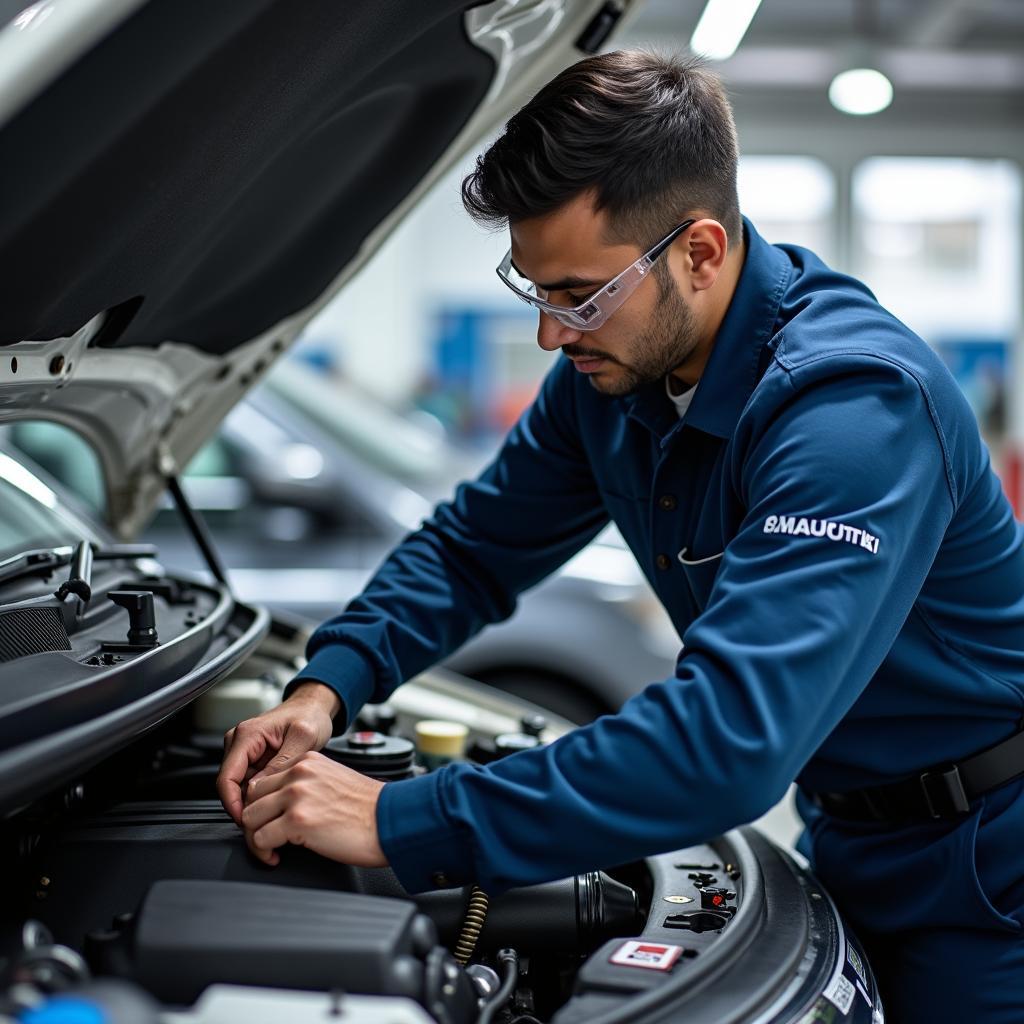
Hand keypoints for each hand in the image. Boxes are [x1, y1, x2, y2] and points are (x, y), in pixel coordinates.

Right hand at [217, 681, 339, 824]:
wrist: (314, 707)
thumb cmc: (310, 715)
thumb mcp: (303, 737)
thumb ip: (282, 762)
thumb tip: (262, 789)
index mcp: (247, 735)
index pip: (227, 777)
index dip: (233, 804)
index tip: (246, 821)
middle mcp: (239, 743)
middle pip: (230, 786)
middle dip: (244, 807)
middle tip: (263, 824)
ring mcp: (244, 752)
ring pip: (239, 788)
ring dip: (252, 803)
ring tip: (273, 814)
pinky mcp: (252, 760)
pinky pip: (249, 784)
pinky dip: (259, 796)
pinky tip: (275, 802)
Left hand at [241, 751, 386, 867]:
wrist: (391, 820)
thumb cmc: (369, 808)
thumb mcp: (333, 780)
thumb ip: (306, 784)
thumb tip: (281, 804)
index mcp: (308, 762)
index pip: (264, 780)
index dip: (262, 804)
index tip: (269, 819)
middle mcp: (299, 774)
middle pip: (251, 797)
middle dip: (256, 820)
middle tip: (267, 836)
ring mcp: (297, 796)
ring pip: (250, 818)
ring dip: (257, 837)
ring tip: (271, 848)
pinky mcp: (297, 821)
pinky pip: (260, 839)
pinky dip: (264, 852)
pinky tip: (277, 856)